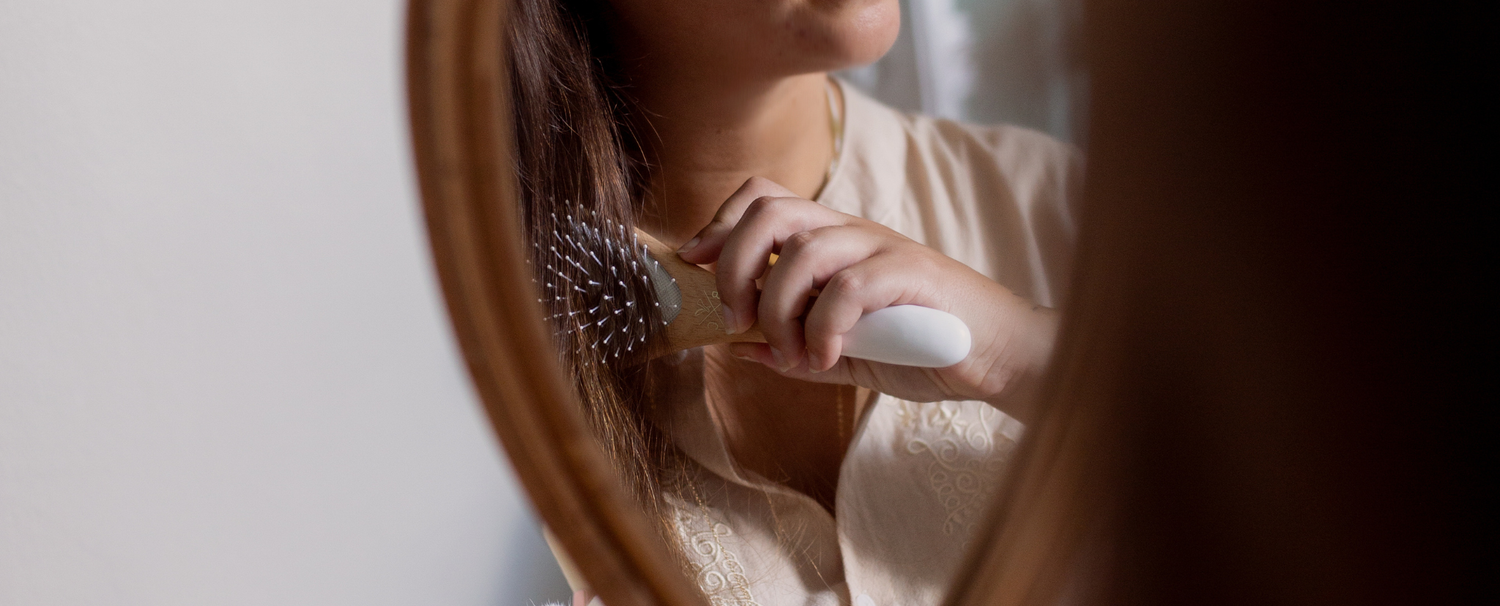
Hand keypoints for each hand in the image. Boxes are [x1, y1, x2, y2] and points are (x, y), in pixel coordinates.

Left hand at [676, 177, 1059, 420]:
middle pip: (771, 210)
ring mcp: (883, 249)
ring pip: (805, 248)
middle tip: (735, 318)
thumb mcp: (845, 352)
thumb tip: (734, 348)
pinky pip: (850, 287)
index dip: (720, 225)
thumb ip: (794, 349)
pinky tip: (826, 359)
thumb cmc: (924, 348)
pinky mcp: (912, 275)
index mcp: (831, 242)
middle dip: (735, 263)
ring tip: (788, 352)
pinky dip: (824, 326)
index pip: (764, 199)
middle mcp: (852, 234)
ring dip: (777, 308)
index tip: (695, 266)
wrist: (1000, 356)